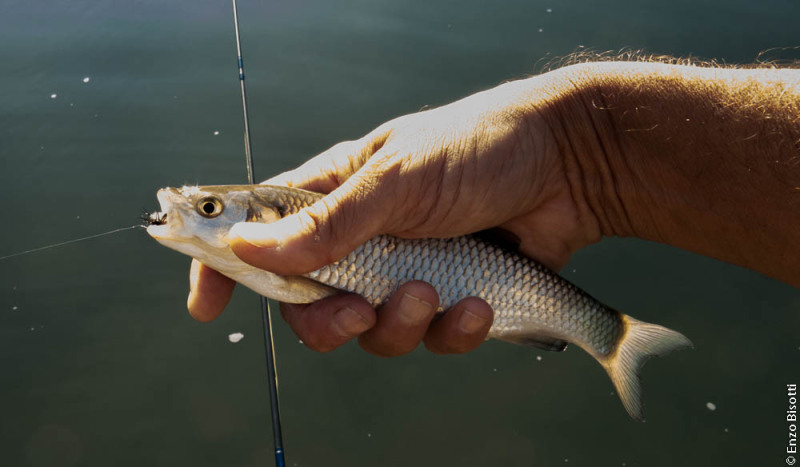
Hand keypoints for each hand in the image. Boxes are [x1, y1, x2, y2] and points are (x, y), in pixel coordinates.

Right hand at [187, 73, 600, 354]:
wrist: (567, 167)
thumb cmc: (478, 148)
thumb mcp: (396, 179)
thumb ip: (326, 224)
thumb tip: (248, 251)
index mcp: (334, 196)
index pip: (260, 235)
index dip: (226, 268)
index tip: (206, 304)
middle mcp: (362, 239)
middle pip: (310, 305)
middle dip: (327, 321)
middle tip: (356, 312)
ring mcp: (404, 272)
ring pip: (371, 333)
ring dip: (400, 325)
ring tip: (437, 291)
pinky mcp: (449, 299)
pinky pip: (431, 339)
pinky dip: (452, 331)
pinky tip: (481, 304)